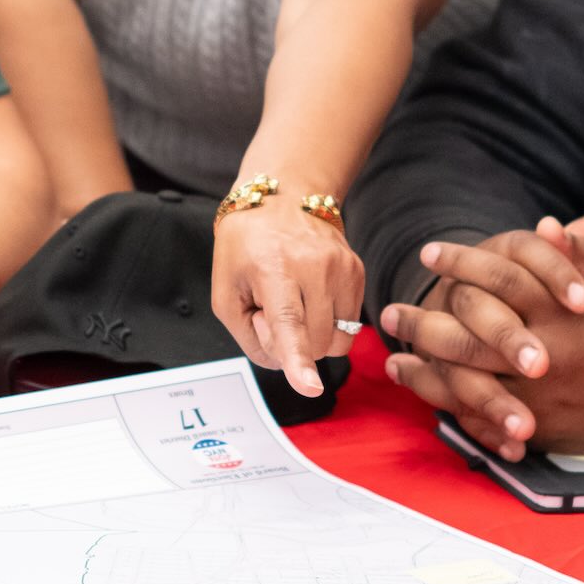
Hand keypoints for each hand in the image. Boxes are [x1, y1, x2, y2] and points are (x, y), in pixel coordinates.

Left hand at [212, 202, 361, 396]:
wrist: (282, 197)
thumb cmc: (246, 247)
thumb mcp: (225, 291)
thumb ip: (248, 336)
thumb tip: (287, 364)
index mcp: (273, 269)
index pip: (289, 323)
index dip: (298, 360)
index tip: (310, 387)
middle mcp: (314, 267)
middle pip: (315, 343)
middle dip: (292, 343)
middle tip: (271, 309)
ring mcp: (342, 268)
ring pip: (338, 340)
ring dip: (313, 335)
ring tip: (293, 301)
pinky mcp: (358, 271)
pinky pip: (349, 324)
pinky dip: (328, 321)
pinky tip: (310, 295)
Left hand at [381, 217, 583, 459]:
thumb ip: (582, 255)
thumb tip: (544, 226)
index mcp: (565, 314)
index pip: (500, 281)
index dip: (462, 263)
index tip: (430, 251)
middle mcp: (549, 357)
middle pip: (470, 337)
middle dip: (424, 322)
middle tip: (390, 311)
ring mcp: (545, 400)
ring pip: (471, 386)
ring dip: (427, 372)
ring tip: (394, 359)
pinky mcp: (548, 431)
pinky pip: (491, 425)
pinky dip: (456, 412)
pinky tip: (431, 399)